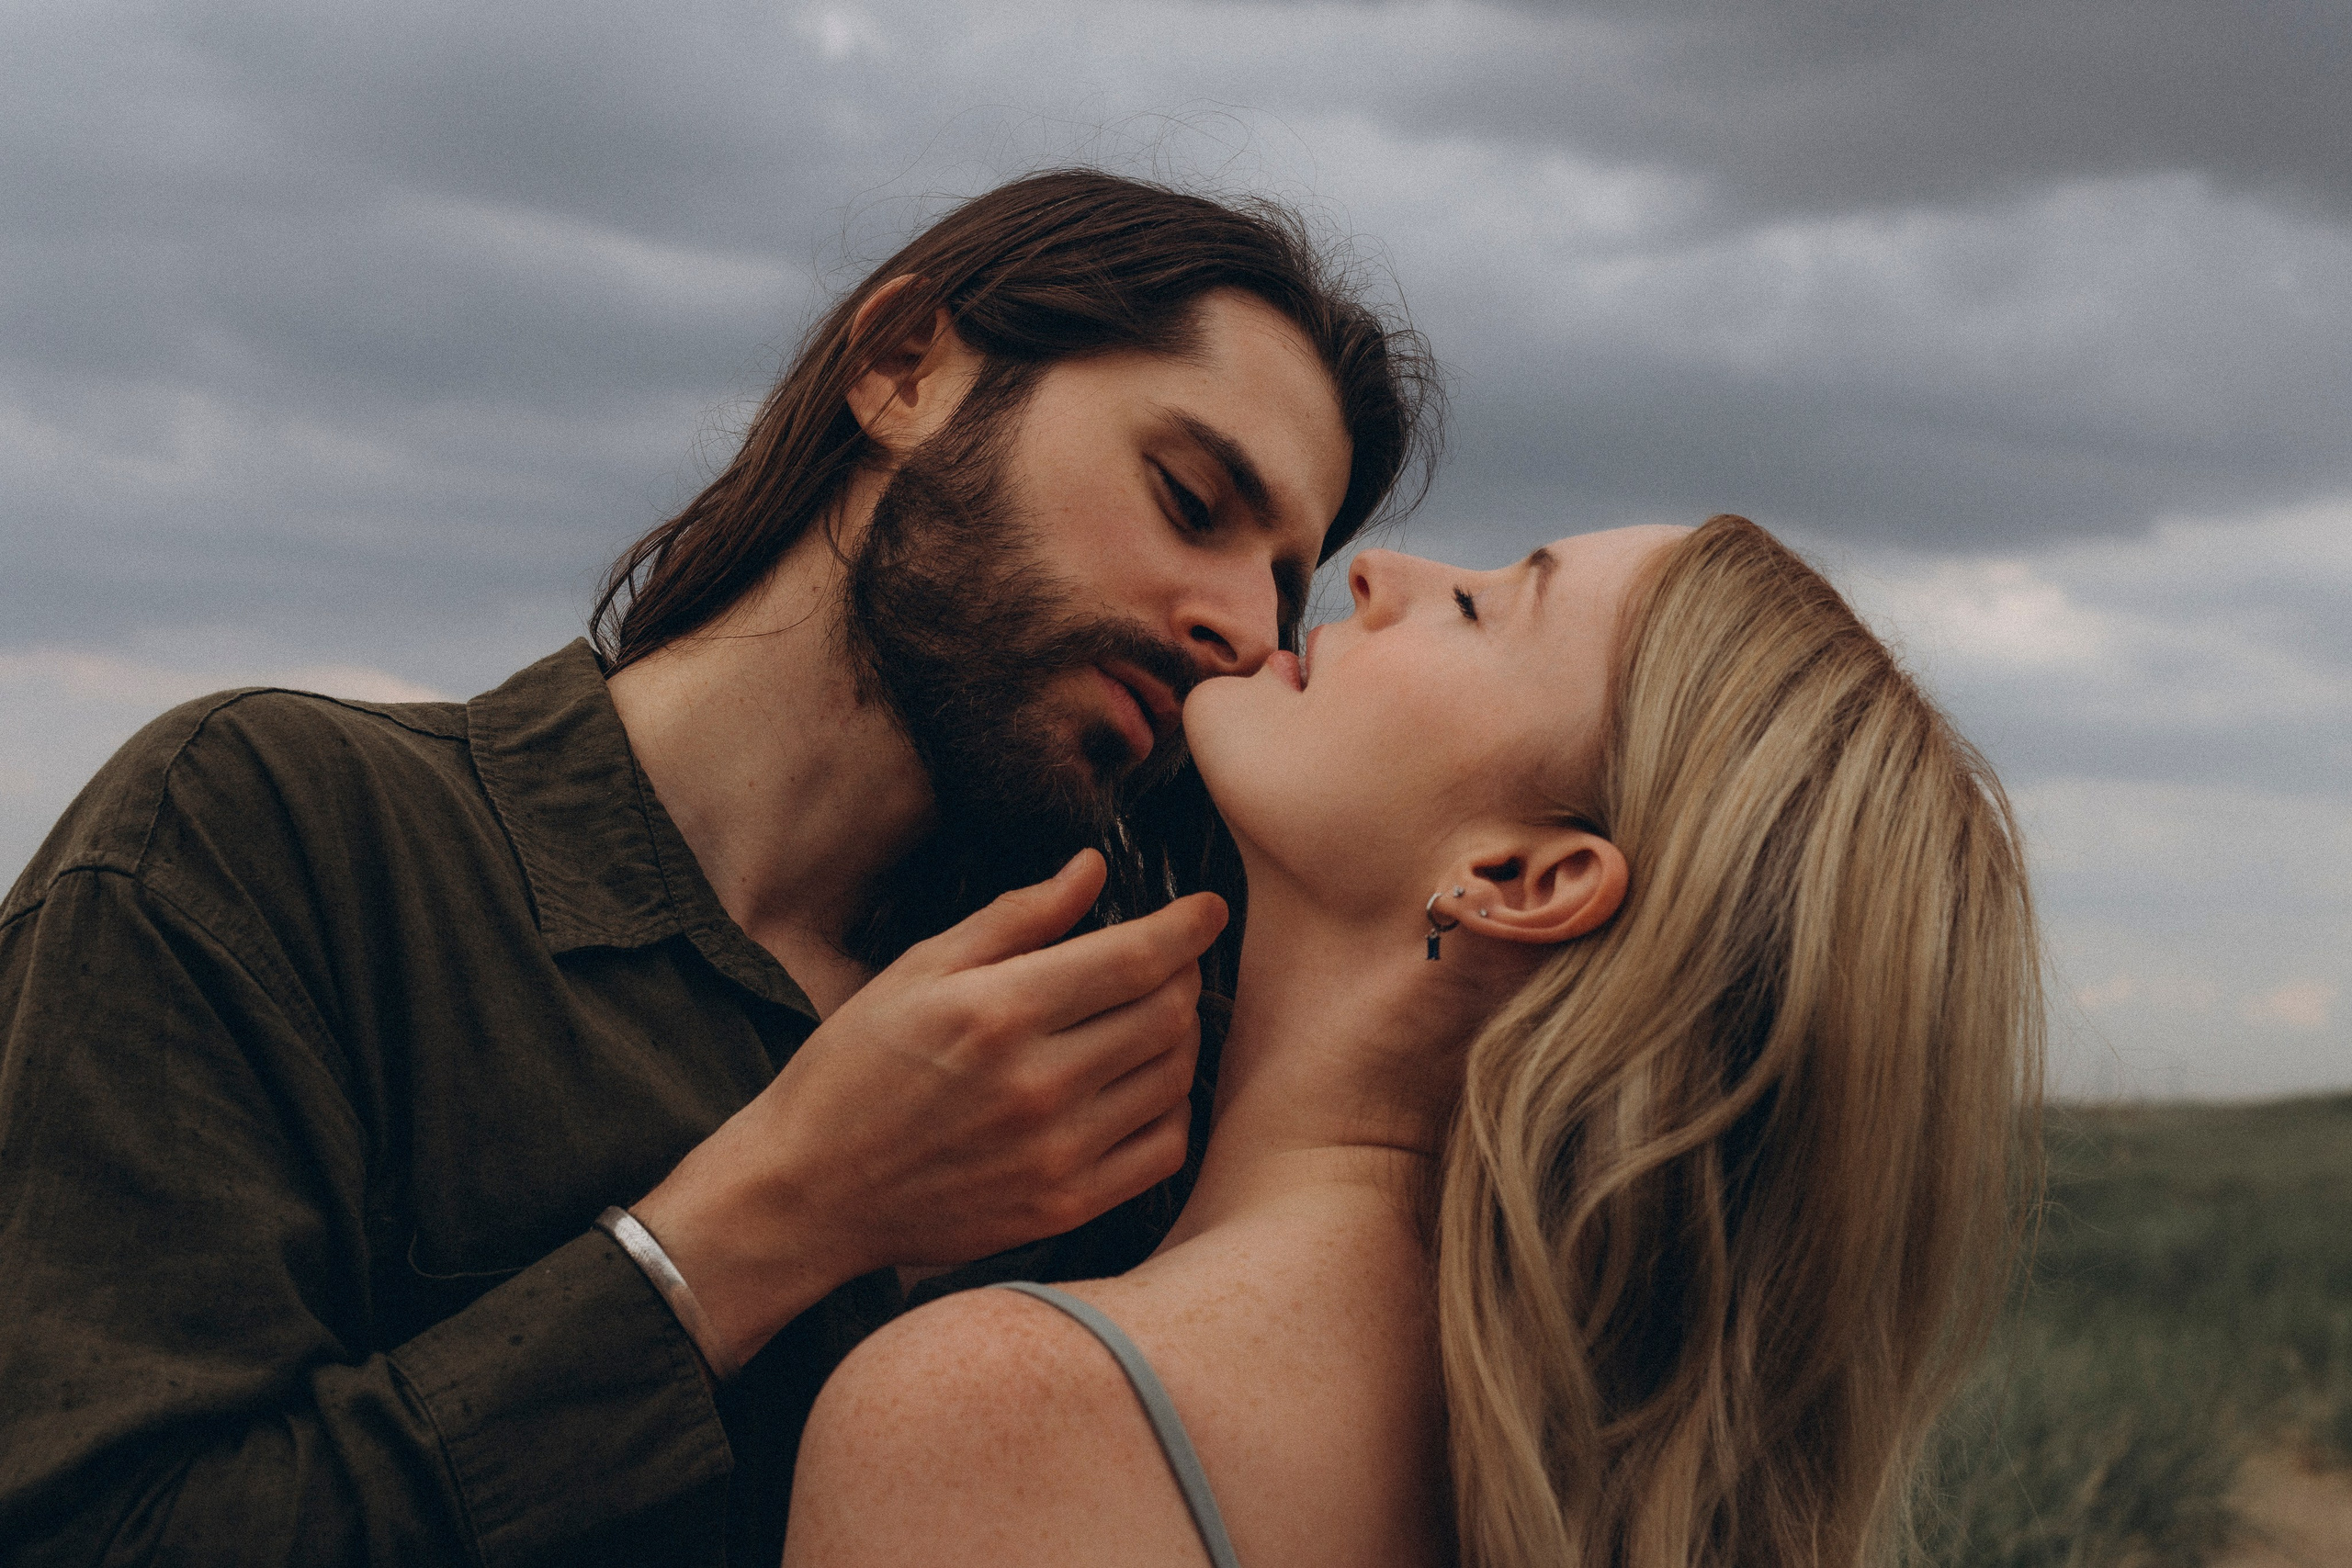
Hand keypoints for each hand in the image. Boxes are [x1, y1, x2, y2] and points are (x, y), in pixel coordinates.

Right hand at [630, 850, 1225, 1368]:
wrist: (808, 1191)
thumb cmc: (853, 1069)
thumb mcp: (917, 972)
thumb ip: (1015, 919)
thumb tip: (1092, 870)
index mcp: (999, 1013)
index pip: (1136, 958)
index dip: (1188, 927)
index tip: (1210, 910)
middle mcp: (1038, 1085)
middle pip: (1168, 1014)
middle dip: (1183, 975)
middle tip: (1168, 963)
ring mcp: (1056, 1153)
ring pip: (1174, 1077)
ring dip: (1182, 1037)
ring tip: (1154, 1017)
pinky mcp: (1064, 1207)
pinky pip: (1164, 1149)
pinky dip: (1173, 1108)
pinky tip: (1144, 1086)